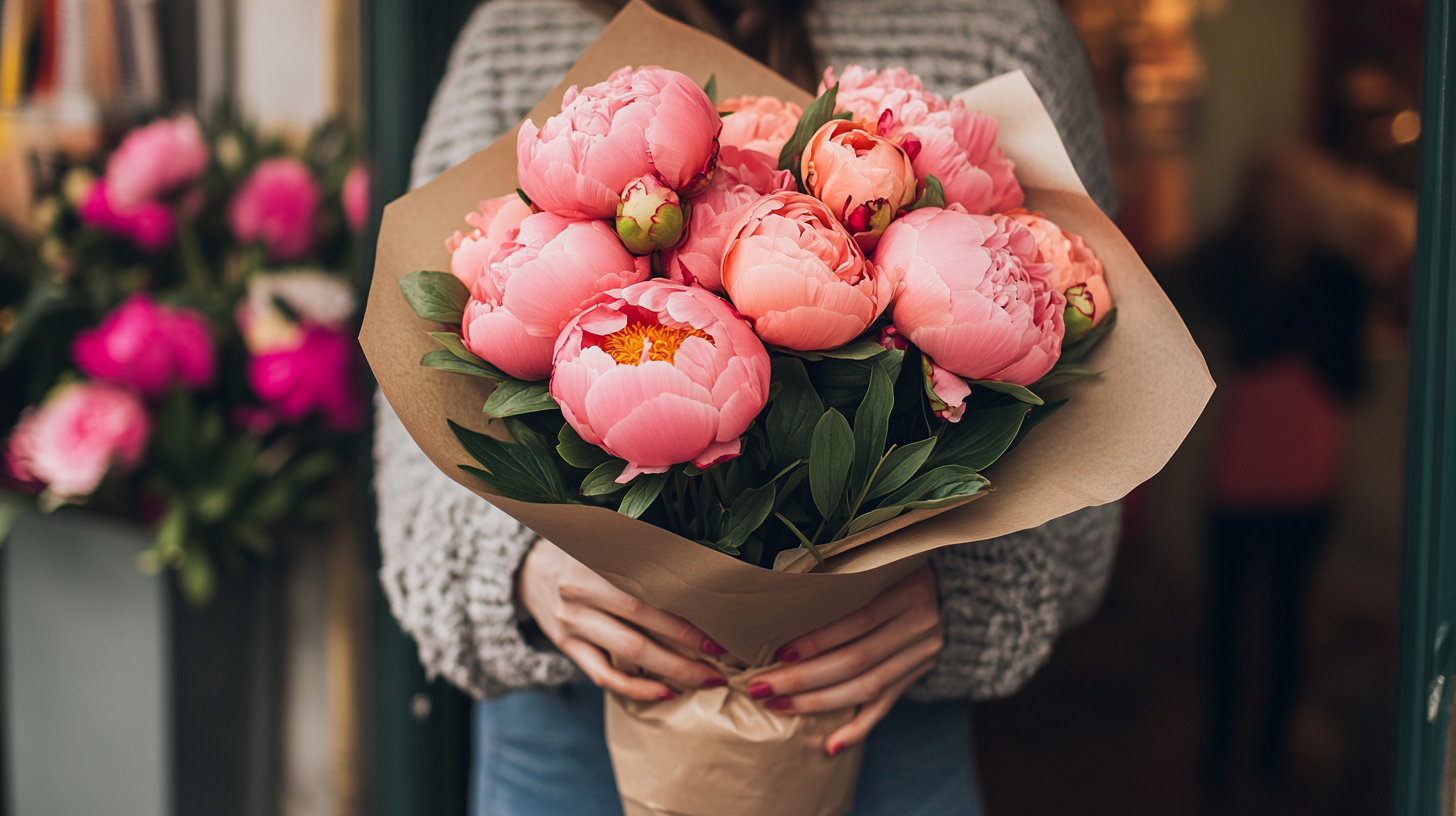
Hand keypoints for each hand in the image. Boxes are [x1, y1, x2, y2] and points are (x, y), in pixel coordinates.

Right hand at [517, 537, 726, 700]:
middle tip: (724, 658)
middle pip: (642, 624)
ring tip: (706, 680)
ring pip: (628, 655)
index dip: (684, 607)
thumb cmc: (581, 549)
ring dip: (672, 670)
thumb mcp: (603, 537)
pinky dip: (636, 688)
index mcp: (594, 561)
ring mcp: (572, 623)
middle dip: (688, 644)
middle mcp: (580, 594)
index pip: (648, 588)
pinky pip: (603, 676)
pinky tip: (666, 693)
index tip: (720, 621)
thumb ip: (640, 548)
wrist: (527, 568)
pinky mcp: (567, 647)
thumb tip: (698, 560)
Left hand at [748, 564, 942, 754]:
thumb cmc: (893, 569)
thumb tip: (778, 597)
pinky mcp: (917, 675)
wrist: (951, 591)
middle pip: (856, 659)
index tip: (778, 651)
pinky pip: (885, 707)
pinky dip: (857, 729)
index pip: (858, 620)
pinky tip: (829, 746)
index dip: (819, 639)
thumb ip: (843, 579)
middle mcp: (919, 624)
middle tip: (761, 686)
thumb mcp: (878, 564)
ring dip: (819, 703)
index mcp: (908, 589)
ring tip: (779, 705)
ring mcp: (921, 654)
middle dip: (804, 678)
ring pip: (867, 688)